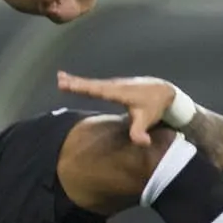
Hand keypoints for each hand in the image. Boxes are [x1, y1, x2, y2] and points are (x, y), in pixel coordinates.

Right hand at [56, 71, 175, 146]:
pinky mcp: (114, 86)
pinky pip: (96, 84)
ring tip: (61, 78)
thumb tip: (142, 143)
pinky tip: (76, 82)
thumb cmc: (154, 106)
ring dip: (76, 81)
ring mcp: (114, 84)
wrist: (163, 91)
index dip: (82, 88)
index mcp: (119, 93)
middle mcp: (114, 86)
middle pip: (92, 84)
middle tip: (59, 78)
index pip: (97, 90)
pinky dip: (84, 82)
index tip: (67, 84)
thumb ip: (140, 132)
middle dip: (75, 82)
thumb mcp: (147, 120)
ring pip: (92, 83)